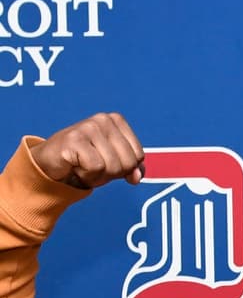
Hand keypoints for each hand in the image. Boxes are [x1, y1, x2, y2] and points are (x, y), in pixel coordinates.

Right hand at [29, 112, 143, 191]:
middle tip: (92, 167)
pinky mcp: (74, 139)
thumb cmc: (82, 160)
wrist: (48, 162)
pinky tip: (75, 167)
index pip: (138, 156)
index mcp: (116, 120)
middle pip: (128, 162)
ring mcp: (88, 127)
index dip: (125, 169)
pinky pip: (96, 167)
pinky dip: (87, 175)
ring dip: (97, 176)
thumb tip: (137, 177)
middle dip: (111, 174)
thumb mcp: (112, 163)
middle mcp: (103, 120)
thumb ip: (130, 168)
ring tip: (82, 166)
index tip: (106, 164)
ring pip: (112, 166)